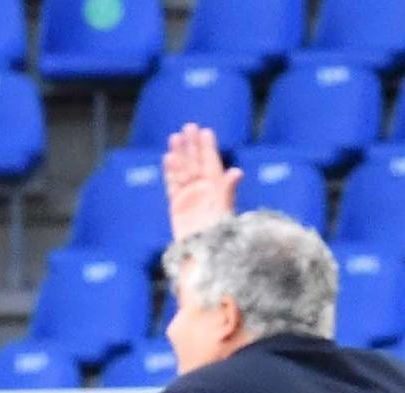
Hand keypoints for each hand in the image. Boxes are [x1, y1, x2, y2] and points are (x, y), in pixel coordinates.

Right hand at [162, 123, 241, 240]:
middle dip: (192, 145)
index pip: (212, 162)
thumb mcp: (225, 210)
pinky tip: (168, 158)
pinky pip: (173, 185)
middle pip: (196, 163)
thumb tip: (237, 172)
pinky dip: (170, 172)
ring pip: (183, 170)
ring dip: (179, 154)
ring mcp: (190, 196)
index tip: (205, 131)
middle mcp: (203, 190)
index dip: (208, 147)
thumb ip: (227, 190)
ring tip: (174, 138)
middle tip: (188, 127)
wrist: (202, 254)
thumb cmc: (218, 234)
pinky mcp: (177, 206)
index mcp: (217, 188)